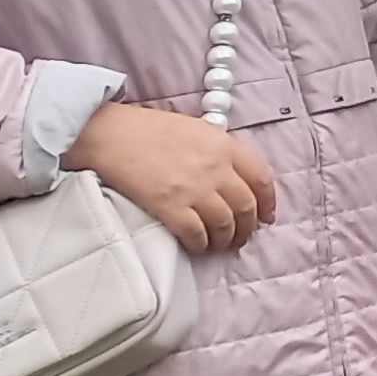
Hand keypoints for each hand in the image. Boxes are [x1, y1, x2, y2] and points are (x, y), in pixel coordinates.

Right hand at [73, 101, 276, 251]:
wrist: (108, 134)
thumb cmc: (147, 130)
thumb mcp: (195, 130)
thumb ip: (220, 152)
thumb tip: (236, 180)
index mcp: (224, 145)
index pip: (261, 178)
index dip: (268, 202)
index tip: (266, 216)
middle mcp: (215, 167)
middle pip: (246, 206)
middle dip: (247, 226)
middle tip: (241, 237)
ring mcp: (194, 188)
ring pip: (225, 224)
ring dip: (225, 239)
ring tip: (220, 244)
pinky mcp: (170, 206)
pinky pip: (196, 234)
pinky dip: (201, 244)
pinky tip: (197, 245)